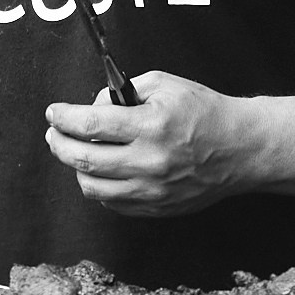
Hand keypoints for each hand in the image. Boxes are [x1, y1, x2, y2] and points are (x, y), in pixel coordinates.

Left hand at [45, 75, 260, 216]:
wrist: (240, 149)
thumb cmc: (204, 113)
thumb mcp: (165, 85)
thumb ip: (123, 93)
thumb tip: (91, 108)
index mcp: (152, 126)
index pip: (90, 125)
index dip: (63, 117)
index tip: (53, 113)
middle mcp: (150, 162)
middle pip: (83, 159)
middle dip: (59, 144)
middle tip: (54, 134)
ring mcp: (153, 191)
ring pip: (92, 188)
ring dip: (76, 168)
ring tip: (77, 152)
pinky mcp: (156, 208)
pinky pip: (112, 203)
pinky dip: (100, 186)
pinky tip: (104, 170)